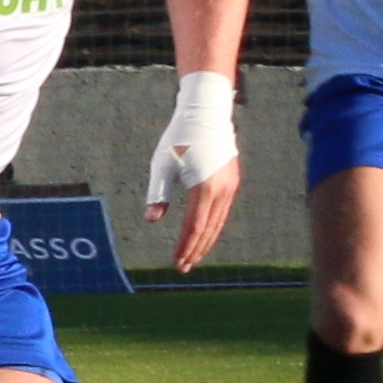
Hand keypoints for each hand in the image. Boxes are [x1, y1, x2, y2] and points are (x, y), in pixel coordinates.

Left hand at [144, 71, 239, 270]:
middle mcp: (222, 190)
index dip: (185, 247)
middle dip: (195, 250)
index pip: (194, 227)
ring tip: (192, 257)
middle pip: (209, 229)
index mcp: (204, 187)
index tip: (176, 262)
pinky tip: (203, 235)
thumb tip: (151, 220)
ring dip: (205, 242)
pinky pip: (222, 212)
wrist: (206, 114)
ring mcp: (230, 186)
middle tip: (183, 268)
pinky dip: (213, 227)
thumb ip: (158, 194)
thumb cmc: (179, 138)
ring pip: (218, 223)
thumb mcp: (162, 165)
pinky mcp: (232, 181)